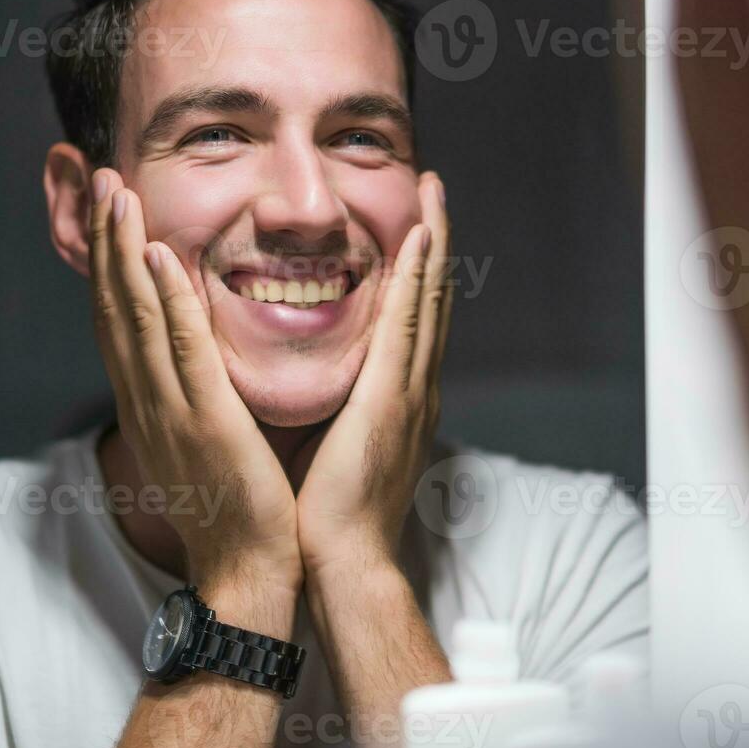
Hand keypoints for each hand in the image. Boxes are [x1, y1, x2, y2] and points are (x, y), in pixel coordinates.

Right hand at [88, 168, 302, 596]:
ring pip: (138, 317)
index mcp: (152, 405)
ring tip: (119, 194)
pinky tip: (156, 257)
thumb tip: (204, 354)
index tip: (113, 209)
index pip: (123, 320)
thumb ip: (199, 393)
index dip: (113, 262)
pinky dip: (165, 301)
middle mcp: (149, 401)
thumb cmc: (239, 509)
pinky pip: (181, 351)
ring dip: (126, 251)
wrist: (248, 571)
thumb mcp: (207, 439)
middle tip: (101, 178)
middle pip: (117, 306)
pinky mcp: (205, 422)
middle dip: (107, 239)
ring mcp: (171, 411)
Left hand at [293, 172, 451, 577]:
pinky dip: (415, 281)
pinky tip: (415, 241)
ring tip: (432, 193)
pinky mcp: (391, 398)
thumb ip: (334, 402)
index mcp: (398, 395)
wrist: (343, 561)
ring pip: (427, 299)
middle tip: (434, 186)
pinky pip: (405, 325)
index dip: (418, 267)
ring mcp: (410, 389)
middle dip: (434, 238)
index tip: (414, 221)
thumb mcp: (334, 442)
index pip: (413, 317)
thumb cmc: (329, 512)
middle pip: (431, 296)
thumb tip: (314, 376)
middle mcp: (414, 384)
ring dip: (431, 241)